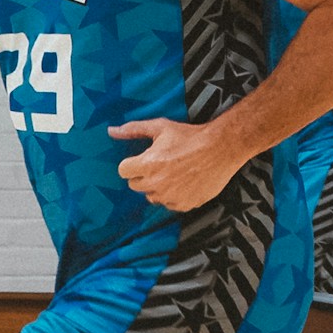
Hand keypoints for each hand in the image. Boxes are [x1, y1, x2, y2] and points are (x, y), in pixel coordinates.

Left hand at [110, 118, 239, 212]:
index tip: (142, 159)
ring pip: (152, 196)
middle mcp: (156, 184)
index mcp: (148, 165)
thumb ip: (133, 130)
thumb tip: (111, 131)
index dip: (132, 164)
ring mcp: (170, 197)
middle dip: (143, 175)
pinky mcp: (184, 205)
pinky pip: (169, 204)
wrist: (221, 149)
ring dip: (157, 187)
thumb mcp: (160, 127)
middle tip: (159, 164)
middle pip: (135, 185)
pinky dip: (173, 196)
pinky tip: (183, 182)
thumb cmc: (190, 136)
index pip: (123, 172)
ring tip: (173, 173)